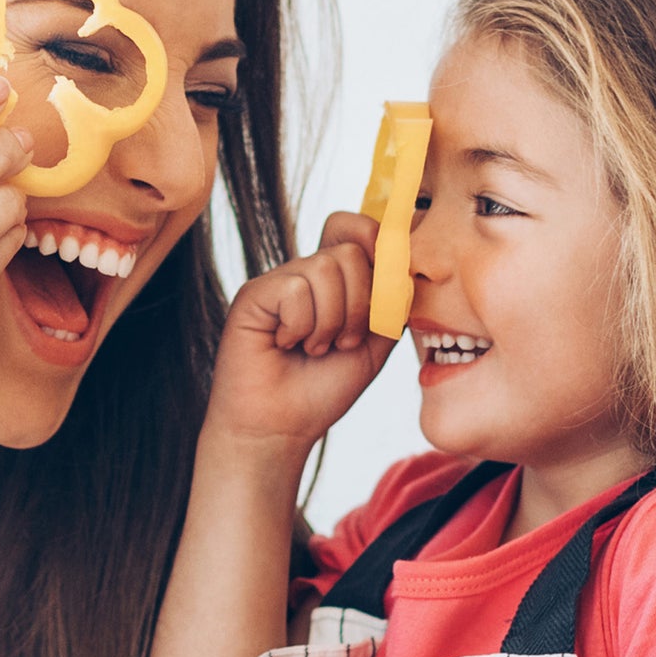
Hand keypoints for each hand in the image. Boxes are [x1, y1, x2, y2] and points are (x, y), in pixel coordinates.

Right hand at [205, 213, 393, 455]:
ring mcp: (278, 280)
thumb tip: (401, 264)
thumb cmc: (324, 389)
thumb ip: (391, 302)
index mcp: (336, 279)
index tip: (385, 290)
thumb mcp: (375, 343)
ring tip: (314, 348)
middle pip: (351, 249)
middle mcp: (306, 272)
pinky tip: (285, 346)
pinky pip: (295, 289)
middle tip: (342, 341)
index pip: (359, 228)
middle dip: (359, 304)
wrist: (283, 428)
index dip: (378, 245)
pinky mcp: (254, 294)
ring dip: (330, 322)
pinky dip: (301, 326)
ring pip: (325, 267)